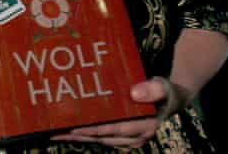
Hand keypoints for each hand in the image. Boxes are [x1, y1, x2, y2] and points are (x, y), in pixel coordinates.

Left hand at [50, 76, 187, 148]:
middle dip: (78, 136)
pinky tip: (69, 130)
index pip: (114, 130)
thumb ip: (152, 89)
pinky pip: (101, 135)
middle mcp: (135, 137)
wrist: (171, 98)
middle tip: (56, 133)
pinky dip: (86, 134)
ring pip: (99, 139)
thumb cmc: (165, 91)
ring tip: (56, 134)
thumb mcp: (163, 87)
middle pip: (102, 137)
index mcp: (145, 127)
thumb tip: (135, 94)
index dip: (94, 130)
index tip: (74, 128)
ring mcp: (128, 138)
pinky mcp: (122, 135)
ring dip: (78, 137)